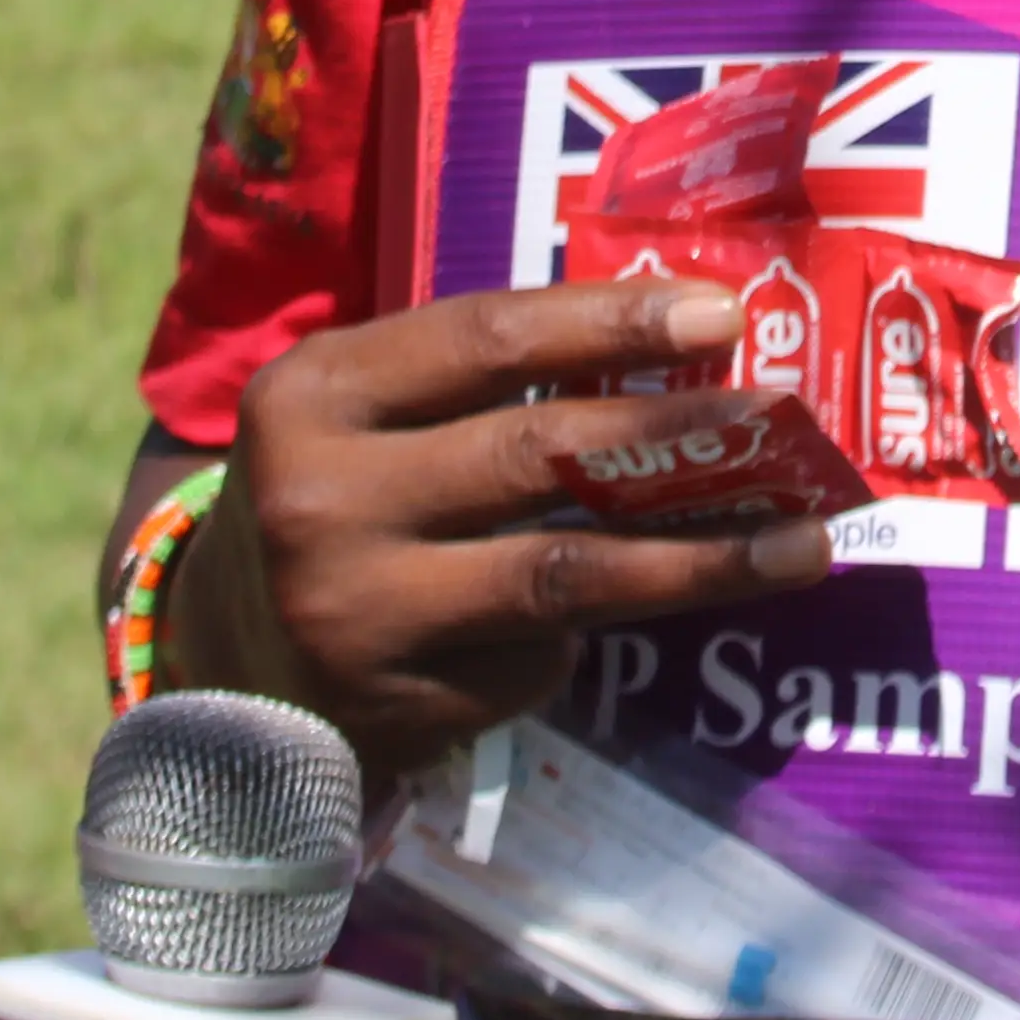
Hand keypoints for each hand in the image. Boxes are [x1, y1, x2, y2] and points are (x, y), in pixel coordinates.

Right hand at [177, 279, 832, 767]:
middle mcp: (322, 499)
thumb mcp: (364, 415)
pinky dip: (584, 635)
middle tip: (787, 426)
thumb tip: (679, 354)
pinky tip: (625, 617)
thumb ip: (479, 384)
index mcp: (315, 393)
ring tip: (802, 544)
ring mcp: (356, 612)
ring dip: (698, 561)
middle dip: (679, 439)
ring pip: (562, 575)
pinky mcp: (395, 707)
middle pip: (538, 454)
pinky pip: (532, 660)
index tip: (724, 313)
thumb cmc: (333, 497)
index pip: (487, 338)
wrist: (217, 660)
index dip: (612, 323)